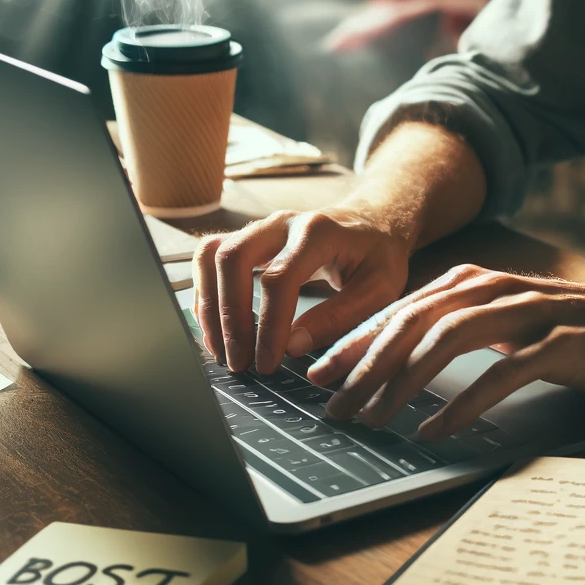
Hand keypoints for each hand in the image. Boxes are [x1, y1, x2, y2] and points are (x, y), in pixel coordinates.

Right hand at [192, 204, 412, 373]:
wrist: (374, 222)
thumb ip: (341, 317)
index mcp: (318, 232)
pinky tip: (215, 328)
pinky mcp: (249, 238)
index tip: (267, 362)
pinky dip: (206, 293)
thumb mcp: (379, 290)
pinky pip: (211, 258)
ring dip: (209, 305)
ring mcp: (261, 227)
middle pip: (233, 259)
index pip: (279, 279)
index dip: (268, 326)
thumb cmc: (378, 257)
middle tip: (237, 362)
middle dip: (229, 316)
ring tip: (220, 350)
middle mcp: (282, 223)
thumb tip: (294, 347)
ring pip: (213, 255)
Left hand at [307, 264, 584, 438]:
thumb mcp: (503, 319)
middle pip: (413, 324)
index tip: (320, 374)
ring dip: (404, 383)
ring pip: (447, 342)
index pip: (398, 310)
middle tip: (335, 405)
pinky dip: (463, 402)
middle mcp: (493, 289)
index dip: (355, 342)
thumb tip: (397, 357)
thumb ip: (455, 326)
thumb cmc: (567, 328)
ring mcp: (526, 313)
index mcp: (473, 281)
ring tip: (374, 419)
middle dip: (366, 366)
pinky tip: (436, 428)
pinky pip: (500, 374)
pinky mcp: (558, 343)